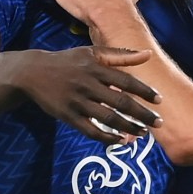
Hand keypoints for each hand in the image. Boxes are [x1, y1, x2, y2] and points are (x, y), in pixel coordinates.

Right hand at [14, 45, 161, 142]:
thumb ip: (121, 55)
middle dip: (142, 114)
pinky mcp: (68, 116)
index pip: (126, 81)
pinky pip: (90, 130)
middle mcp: (88, 85)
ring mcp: (78, 102)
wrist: (32, 73)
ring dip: (128, 127)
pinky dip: (107, 137)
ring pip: (108, 118)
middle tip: (159, 123)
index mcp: (96, 68)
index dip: (144, 91)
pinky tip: (120, 140)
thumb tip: (148, 54)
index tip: (160, 101)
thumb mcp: (92, 52)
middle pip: (121, 102)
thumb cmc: (68, 62)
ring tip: (144, 133)